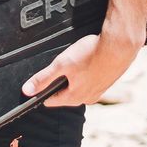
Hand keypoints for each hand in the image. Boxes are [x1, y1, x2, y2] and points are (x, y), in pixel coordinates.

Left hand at [20, 30, 142, 107]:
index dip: (42, 90)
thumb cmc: (92, 54)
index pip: (51, 101)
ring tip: (75, 60)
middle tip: (59, 65)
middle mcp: (87, 98)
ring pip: (79, 87)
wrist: (119, 46)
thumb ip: (44, 78)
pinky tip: (88, 60)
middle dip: (59, 81)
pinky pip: (91, 80)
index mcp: (74, 97)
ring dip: (74, 76)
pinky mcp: (107, 81)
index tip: (39, 81)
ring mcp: (99, 91)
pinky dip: (87, 72)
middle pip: (65, 94)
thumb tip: (27, 91)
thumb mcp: (62, 64)